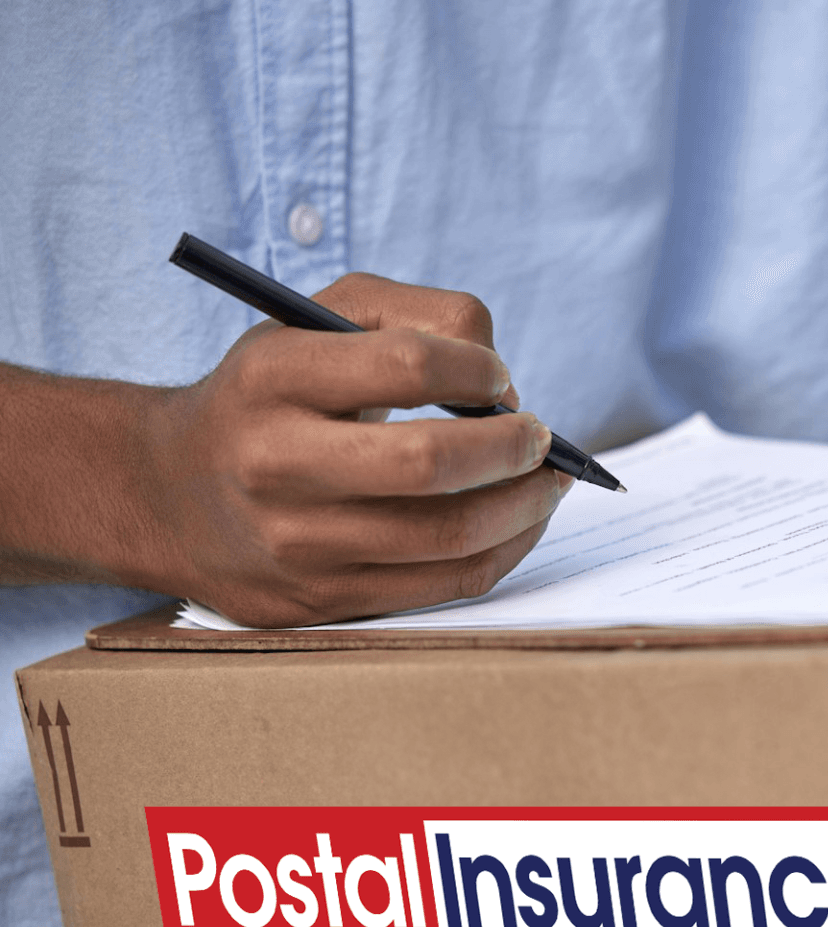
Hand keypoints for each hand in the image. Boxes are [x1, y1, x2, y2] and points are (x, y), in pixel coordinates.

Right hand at [129, 273, 569, 626]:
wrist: (167, 494)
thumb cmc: (269, 396)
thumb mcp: (311, 323)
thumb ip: (411, 314)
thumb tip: (500, 378)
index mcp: (271, 378)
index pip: (405, 364)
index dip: (476, 369)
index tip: (501, 378)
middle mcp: (274, 463)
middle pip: (428, 464)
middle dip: (511, 448)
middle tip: (542, 437)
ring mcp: (296, 543)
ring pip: (448, 536)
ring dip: (524, 506)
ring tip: (547, 481)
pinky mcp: (322, 599)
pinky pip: (445, 585)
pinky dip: (505, 550)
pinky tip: (520, 521)